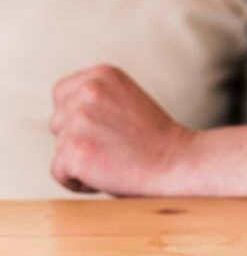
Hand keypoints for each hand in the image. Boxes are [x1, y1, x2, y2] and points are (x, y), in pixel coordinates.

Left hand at [50, 65, 192, 195]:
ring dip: (80, 159)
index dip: (79, 116)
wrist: (178, 162)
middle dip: (78, 138)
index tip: (108, 128)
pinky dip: (77, 181)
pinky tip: (106, 174)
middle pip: (58, 122)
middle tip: (116, 145)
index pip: (62, 93)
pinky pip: (58, 171)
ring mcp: (79, 120)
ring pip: (59, 147)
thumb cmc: (154, 139)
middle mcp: (88, 91)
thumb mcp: (125, 100)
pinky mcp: (73, 150)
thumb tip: (61, 114)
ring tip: (114, 158)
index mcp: (102, 74)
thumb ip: (94, 98)